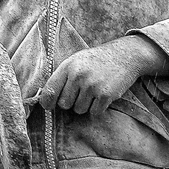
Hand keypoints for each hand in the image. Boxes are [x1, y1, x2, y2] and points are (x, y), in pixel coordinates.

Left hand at [39, 36, 168, 115]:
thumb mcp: (76, 61)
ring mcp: (92, 86)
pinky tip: (102, 95)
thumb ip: (62, 77)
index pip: (49, 91)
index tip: (49, 106)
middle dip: (71, 102)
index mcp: (68, 66)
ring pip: (79, 110)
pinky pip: (94, 112)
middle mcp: (78, 76)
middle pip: (64, 104)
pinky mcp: (105, 95)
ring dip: (85, 105)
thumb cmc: (96, 60)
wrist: (124, 56)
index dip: (47, 102)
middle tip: (81, 92)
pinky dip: (98, 108)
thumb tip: (44, 98)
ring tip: (93, 91)